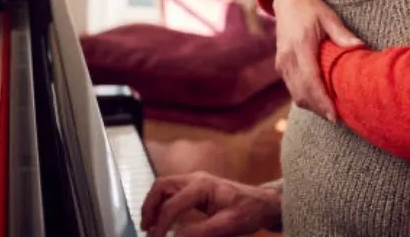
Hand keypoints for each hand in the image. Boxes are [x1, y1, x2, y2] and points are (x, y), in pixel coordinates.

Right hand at [141, 171, 281, 236]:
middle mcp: (196, 179)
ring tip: (150, 226)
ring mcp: (196, 181)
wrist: (263, 202)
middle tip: (147, 229)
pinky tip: (163, 219)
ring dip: (154, 204)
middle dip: (150, 207)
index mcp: (202, 185)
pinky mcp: (197, 187)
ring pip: (165, 186)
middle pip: (162, 186)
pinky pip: (173, 191)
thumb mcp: (228, 225)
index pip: (172, 204)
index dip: (161, 225)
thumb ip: (201, 231)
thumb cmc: (249, 211)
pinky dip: (163, 203)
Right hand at [273, 0, 362, 120]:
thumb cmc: (310, 8)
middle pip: (301, 92)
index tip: (334, 115)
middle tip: (336, 118)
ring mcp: (281, 62)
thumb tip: (361, 48)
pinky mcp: (280, 65)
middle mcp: (287, 57)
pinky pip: (291, 87)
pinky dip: (304, 97)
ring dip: (311, 105)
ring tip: (329, 112)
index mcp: (300, 46)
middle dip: (318, 108)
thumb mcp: (328, 17)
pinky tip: (317, 100)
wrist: (287, 1)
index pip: (310, 80)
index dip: (322, 101)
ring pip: (294, 93)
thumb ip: (342, 35)